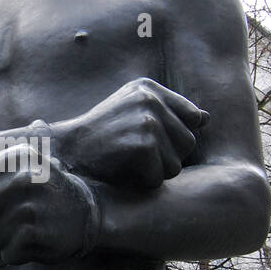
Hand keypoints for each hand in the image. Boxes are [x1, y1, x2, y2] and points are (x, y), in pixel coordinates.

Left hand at [0, 143, 100, 264]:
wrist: (86, 214)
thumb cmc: (42, 190)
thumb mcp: (23, 164)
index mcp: (14, 158)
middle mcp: (21, 180)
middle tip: (2, 220)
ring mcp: (28, 209)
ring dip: (0, 240)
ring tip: (21, 229)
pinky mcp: (35, 235)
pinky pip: (5, 254)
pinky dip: (17, 253)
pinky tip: (33, 240)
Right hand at [48, 78, 207, 188]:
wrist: (64, 152)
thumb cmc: (99, 138)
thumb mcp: (131, 114)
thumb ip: (168, 113)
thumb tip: (206, 118)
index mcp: (149, 88)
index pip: (192, 118)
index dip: (173, 138)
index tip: (146, 141)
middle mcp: (151, 99)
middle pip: (189, 143)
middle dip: (167, 157)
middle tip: (134, 155)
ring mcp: (148, 120)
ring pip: (177, 163)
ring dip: (155, 172)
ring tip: (128, 162)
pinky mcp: (143, 144)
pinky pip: (160, 177)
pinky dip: (142, 182)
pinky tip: (122, 171)